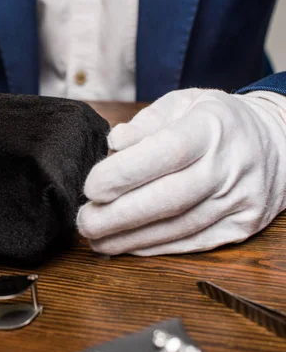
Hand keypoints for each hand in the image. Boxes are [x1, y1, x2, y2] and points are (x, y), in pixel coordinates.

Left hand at [77, 88, 285, 254]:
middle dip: (119, 215)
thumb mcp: (183, 103)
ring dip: (131, 238)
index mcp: (211, 128)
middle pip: (170, 198)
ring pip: (179, 227)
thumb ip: (147, 122)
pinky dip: (155, 247)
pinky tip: (127, 246)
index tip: (90, 187)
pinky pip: (192, 242)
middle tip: (84, 221)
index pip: (167, 152)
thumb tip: (114, 144)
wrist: (276, 143)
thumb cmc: (216, 121)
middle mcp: (229, 166)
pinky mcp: (241, 226)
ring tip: (96, 239)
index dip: (125, 173)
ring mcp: (239, 199)